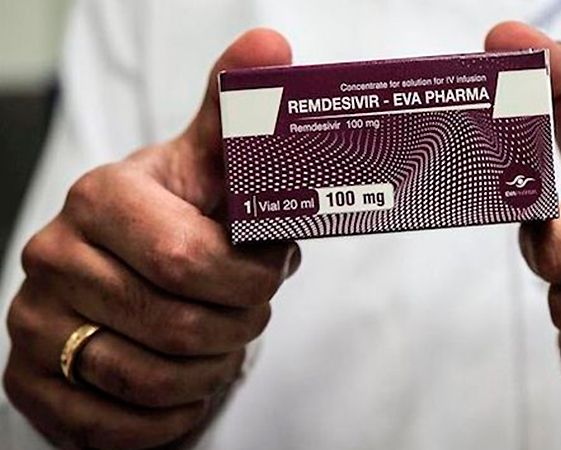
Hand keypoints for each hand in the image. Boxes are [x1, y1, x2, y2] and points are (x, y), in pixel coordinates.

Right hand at [3, 29, 298, 449]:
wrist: (125, 269)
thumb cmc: (181, 217)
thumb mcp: (211, 166)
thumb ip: (237, 114)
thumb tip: (271, 47)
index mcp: (102, 198)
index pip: (190, 261)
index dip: (249, 280)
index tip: (268, 271)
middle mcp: (53, 256)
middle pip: (178, 324)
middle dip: (237, 326)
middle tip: (248, 310)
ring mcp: (33, 322)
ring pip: (150, 380)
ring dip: (207, 370)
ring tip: (218, 342)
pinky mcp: (28, 381)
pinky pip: (113, 427)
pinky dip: (168, 417)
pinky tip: (184, 384)